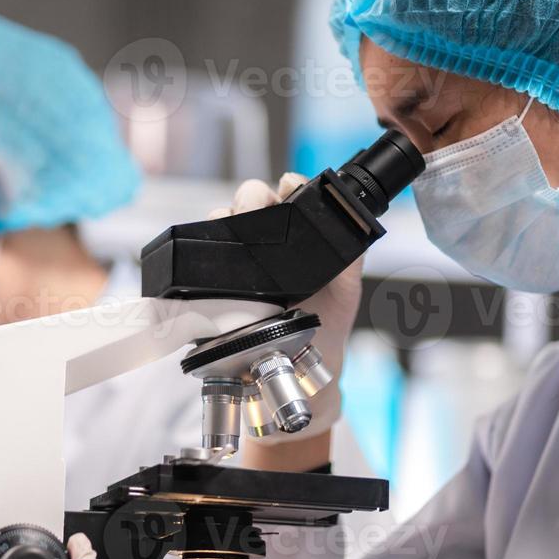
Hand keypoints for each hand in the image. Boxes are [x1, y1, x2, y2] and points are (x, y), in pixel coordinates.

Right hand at [214, 175, 362, 447]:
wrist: (299, 372)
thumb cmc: (323, 328)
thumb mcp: (345, 289)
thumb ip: (351, 255)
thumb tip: (356, 225)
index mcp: (294, 236)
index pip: (284, 195)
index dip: (285, 186)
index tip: (289, 190)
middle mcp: (263, 243)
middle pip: (248, 200)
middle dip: (251, 197)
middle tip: (258, 210)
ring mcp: (236, 262)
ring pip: (220, 221)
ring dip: (225, 219)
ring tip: (237, 233)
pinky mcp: (213, 284)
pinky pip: (202, 258)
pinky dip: (205, 251)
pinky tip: (217, 258)